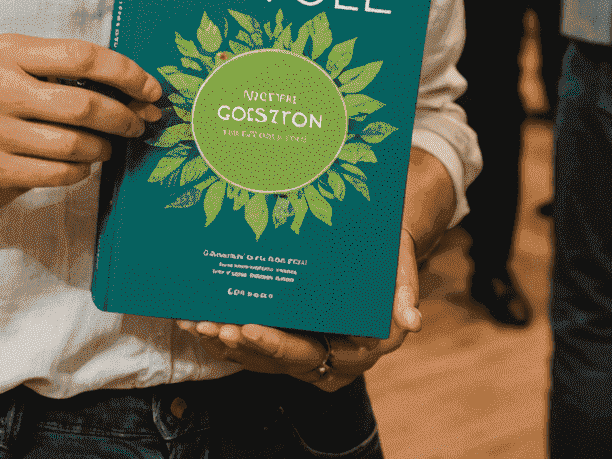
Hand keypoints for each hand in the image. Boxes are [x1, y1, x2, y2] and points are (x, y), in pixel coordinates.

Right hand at [0, 35, 162, 210]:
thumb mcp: (17, 65)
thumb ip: (66, 69)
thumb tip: (137, 90)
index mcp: (6, 52)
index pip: (81, 56)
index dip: (124, 72)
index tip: (150, 88)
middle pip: (82, 105)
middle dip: (123, 116)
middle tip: (140, 122)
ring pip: (73, 145)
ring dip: (104, 147)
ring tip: (108, 144)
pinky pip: (58, 173)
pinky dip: (81, 169)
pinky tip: (82, 161)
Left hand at [177, 227, 422, 391]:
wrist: (380, 251)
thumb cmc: (389, 255)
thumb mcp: (401, 266)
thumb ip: (403, 291)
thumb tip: (413, 320)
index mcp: (360, 348)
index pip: (310, 353)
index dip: (276, 345)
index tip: (248, 327)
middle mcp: (332, 358)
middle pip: (279, 360)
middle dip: (242, 345)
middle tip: (213, 326)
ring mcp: (308, 350)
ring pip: (262, 357)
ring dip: (229, 343)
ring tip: (199, 325)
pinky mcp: (291, 339)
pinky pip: (257, 347)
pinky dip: (230, 336)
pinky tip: (202, 322)